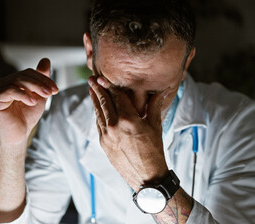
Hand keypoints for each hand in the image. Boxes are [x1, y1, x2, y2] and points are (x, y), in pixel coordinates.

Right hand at [0, 58, 57, 145]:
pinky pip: (9, 90)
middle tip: (52, 92)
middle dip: (40, 83)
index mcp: (10, 81)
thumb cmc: (26, 117)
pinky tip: (32, 102)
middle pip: (22, 75)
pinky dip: (23, 95)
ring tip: (45, 96)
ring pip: (16, 81)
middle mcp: (0, 84)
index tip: (55, 88)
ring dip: (34, 87)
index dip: (43, 78)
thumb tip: (46, 60)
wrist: (18, 135)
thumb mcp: (38, 95)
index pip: (27, 73)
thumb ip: (41, 78)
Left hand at [88, 75, 169, 190]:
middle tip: (92, 79)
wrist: (147, 177)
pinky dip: (97, 115)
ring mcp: (107, 136)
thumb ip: (154, 106)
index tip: (101, 77)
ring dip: (94, 101)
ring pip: (98, 113)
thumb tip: (162, 91)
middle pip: (104, 103)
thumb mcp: (156, 126)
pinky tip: (97, 109)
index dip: (108, 85)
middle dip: (97, 90)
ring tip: (91, 90)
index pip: (116, 97)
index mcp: (128, 120)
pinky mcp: (104, 144)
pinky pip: (99, 125)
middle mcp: (114, 126)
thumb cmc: (154, 152)